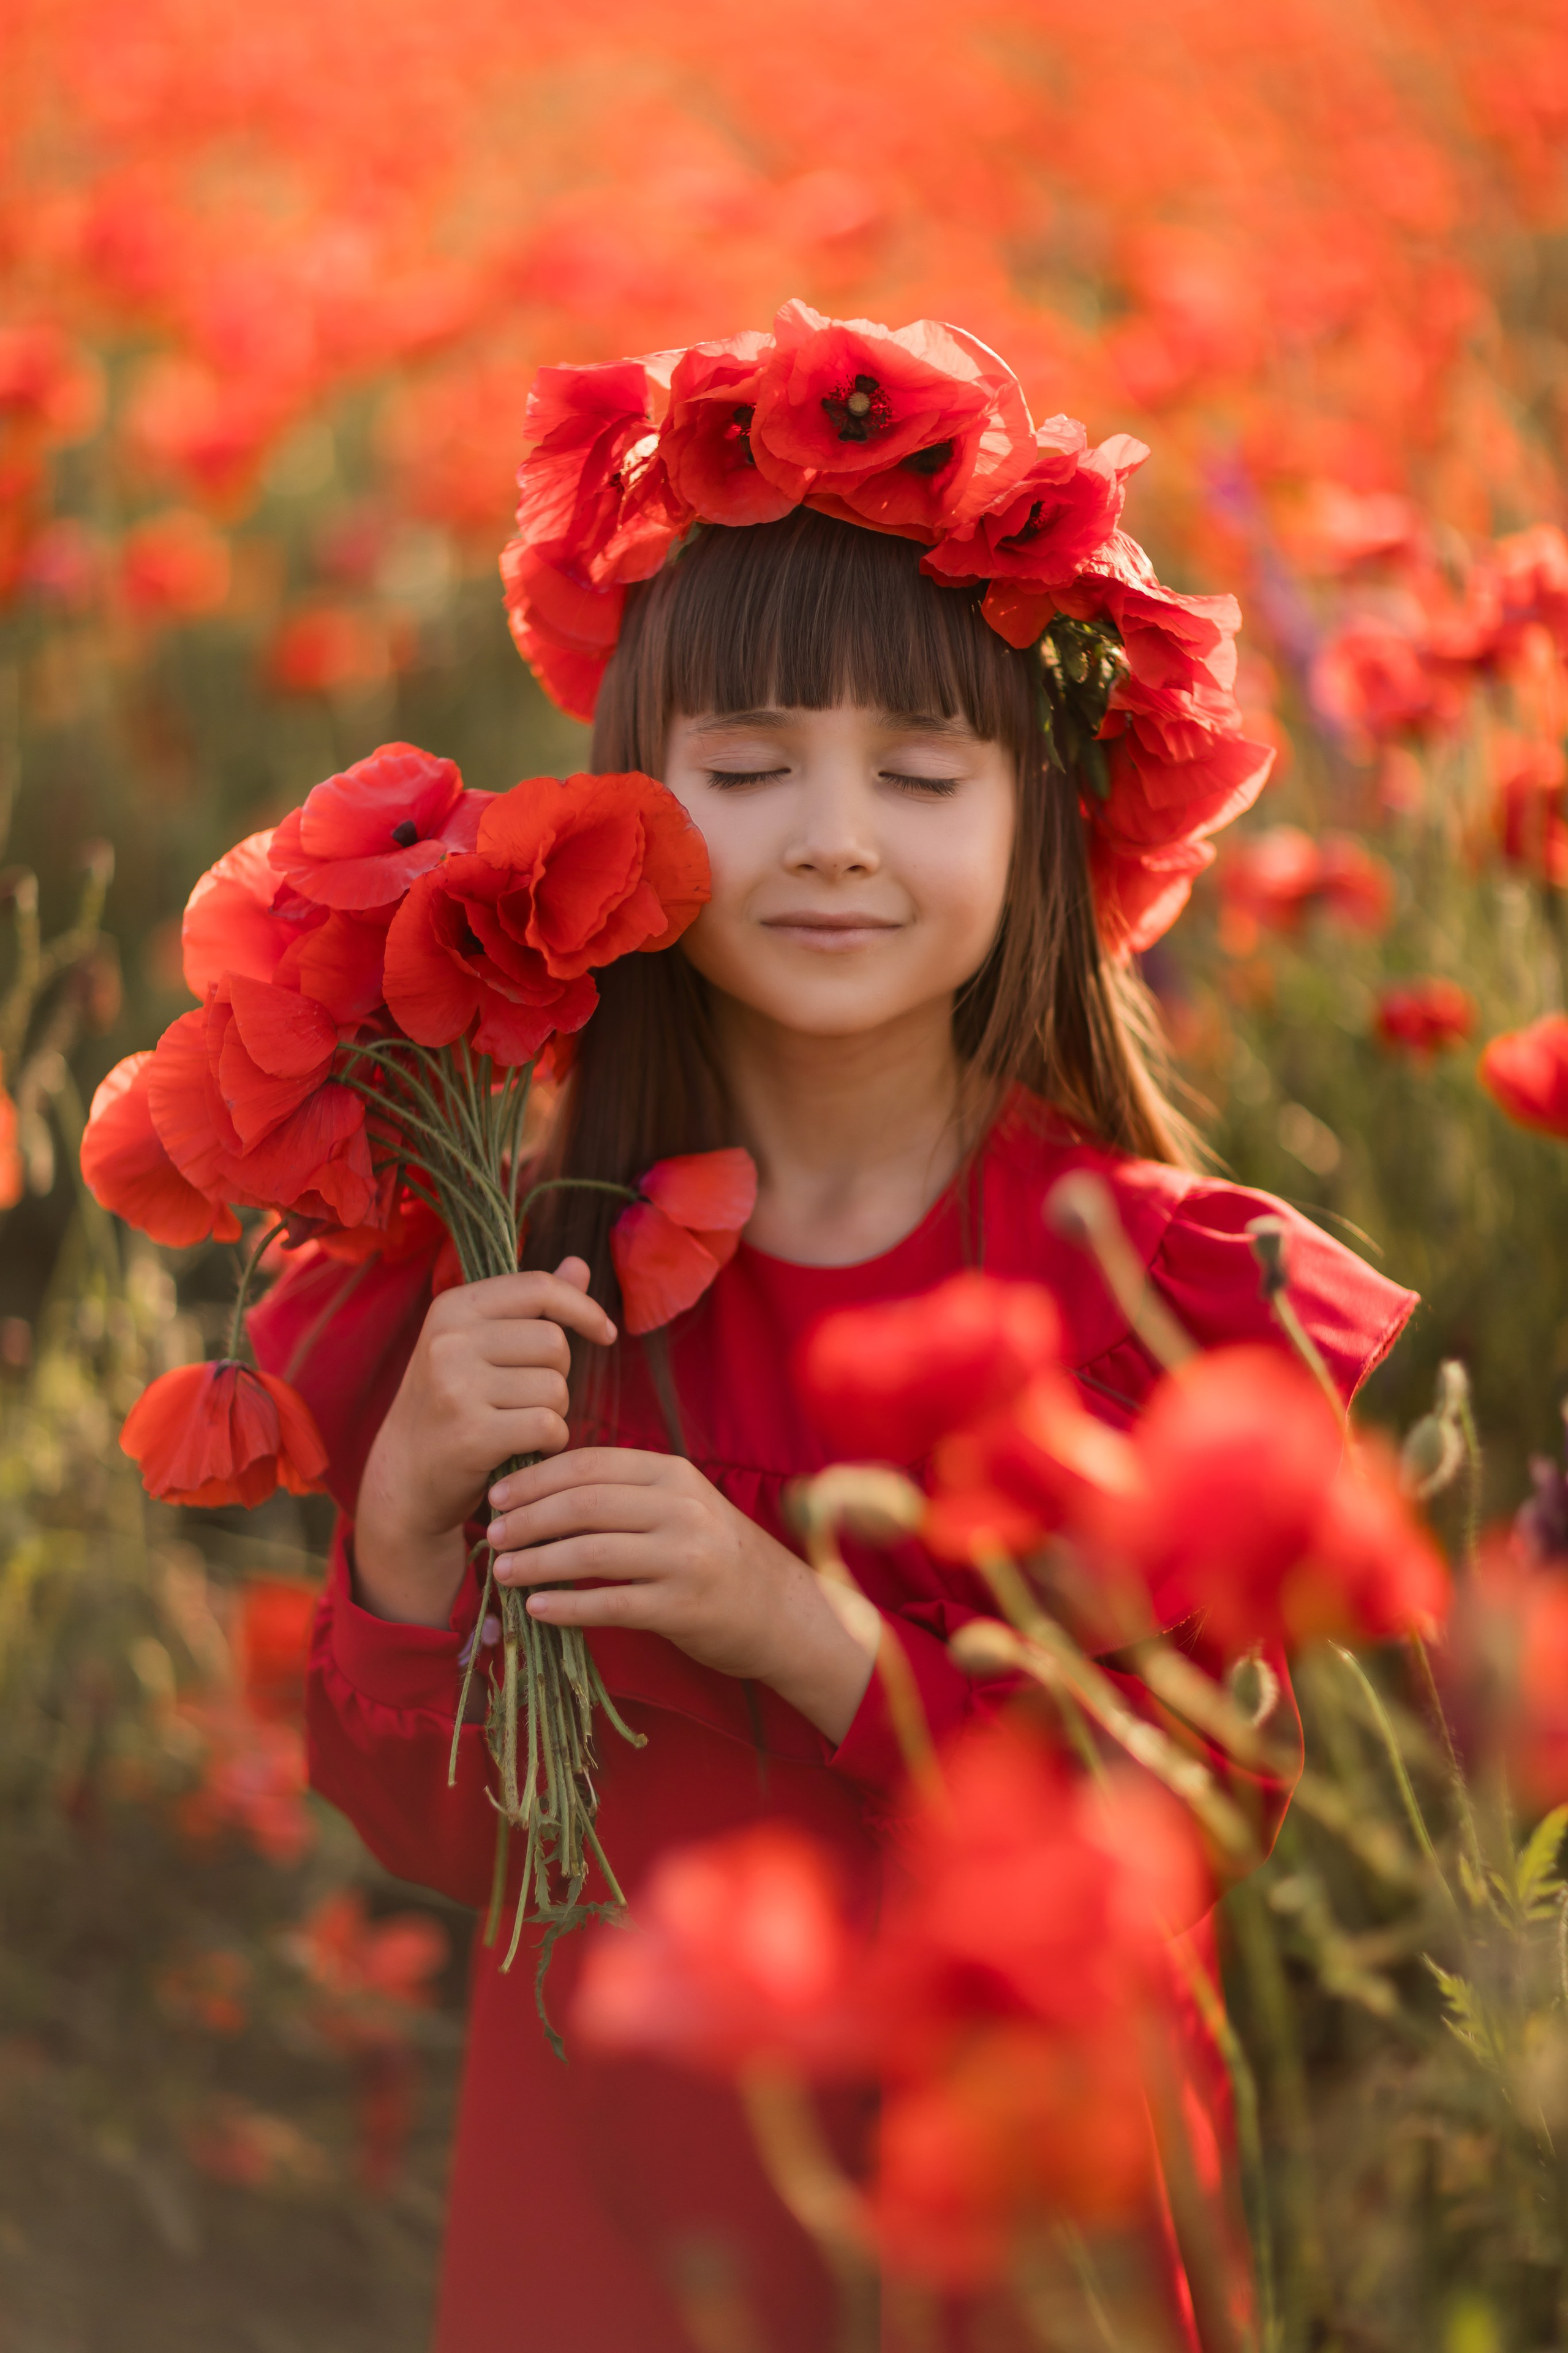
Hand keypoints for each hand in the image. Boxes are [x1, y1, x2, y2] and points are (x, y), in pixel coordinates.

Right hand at [354, 1258, 616, 1626]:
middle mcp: (448, 1340)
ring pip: (555, 1386)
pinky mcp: (470, 1434)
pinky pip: (548, 1425)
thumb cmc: (453, 1404)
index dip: (584, 1308)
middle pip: (554, 1342)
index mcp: (452, 1308)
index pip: (539, 1287)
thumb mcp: (479, 1345)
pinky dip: (551, 1441)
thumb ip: (531, 1307)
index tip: (606, 1333)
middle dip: (560, 1374)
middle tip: (530, 1398)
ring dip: (555, 1411)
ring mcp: (455, 1386)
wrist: (405, 1477)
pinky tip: (527, 1448)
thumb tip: (580, 1262)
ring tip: (520, 1423)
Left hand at [486, 1449, 878, 1743]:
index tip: (497, 1495)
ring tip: (504, 1572)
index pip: (591, 1464)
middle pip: (585, 1504)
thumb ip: (626, 1494)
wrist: (781, 1611)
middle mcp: (680, 1508)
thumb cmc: (715, 1556)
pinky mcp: (683, 1606)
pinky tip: (538, 1609)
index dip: (536, 1478)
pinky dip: (568, 1606)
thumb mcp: (680, 1506)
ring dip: (538, 1563)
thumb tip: (541, 1492)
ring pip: (591, 1552)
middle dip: (529, 1519)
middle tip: (494, 1533)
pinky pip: (611, 1603)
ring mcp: (685, 1557)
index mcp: (673, 1474)